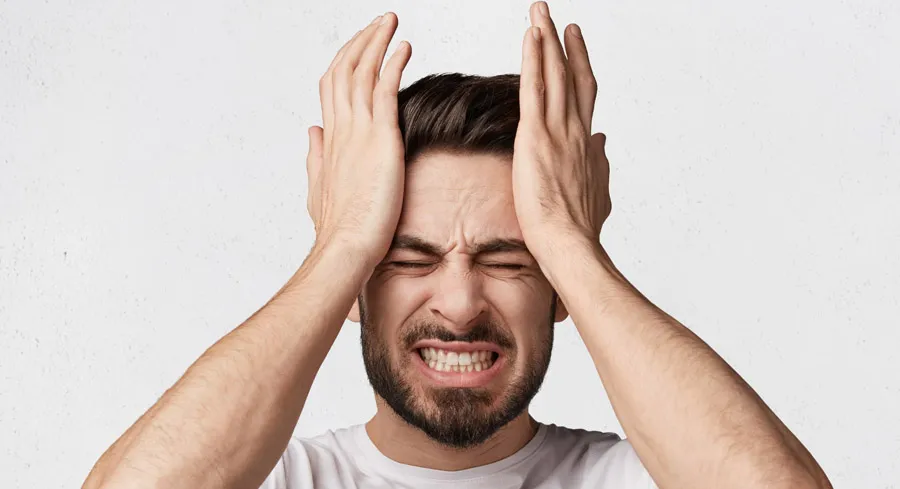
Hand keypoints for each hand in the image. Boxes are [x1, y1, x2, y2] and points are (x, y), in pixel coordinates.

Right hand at [306, 12, 410, 265]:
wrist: (346, 246)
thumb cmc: (337, 228)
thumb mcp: (320, 187)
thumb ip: (317, 156)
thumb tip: (312, 131)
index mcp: (330, 139)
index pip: (332, 87)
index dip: (345, 61)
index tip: (359, 46)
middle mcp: (340, 128)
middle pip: (344, 69)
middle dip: (361, 41)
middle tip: (379, 22)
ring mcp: (359, 131)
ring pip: (363, 71)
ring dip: (376, 41)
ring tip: (390, 21)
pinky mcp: (381, 138)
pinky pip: (385, 89)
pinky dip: (393, 63)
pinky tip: (405, 47)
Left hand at [512, 2, 611, 260]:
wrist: (569, 244)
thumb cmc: (579, 229)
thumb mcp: (596, 191)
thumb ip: (599, 164)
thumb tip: (602, 143)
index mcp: (584, 143)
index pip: (583, 94)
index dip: (580, 65)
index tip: (575, 42)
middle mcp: (575, 130)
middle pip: (571, 75)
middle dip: (563, 43)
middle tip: (555, 16)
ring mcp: (558, 131)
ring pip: (553, 74)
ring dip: (546, 39)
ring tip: (539, 12)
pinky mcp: (536, 136)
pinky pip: (534, 88)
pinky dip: (533, 59)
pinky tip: (530, 36)